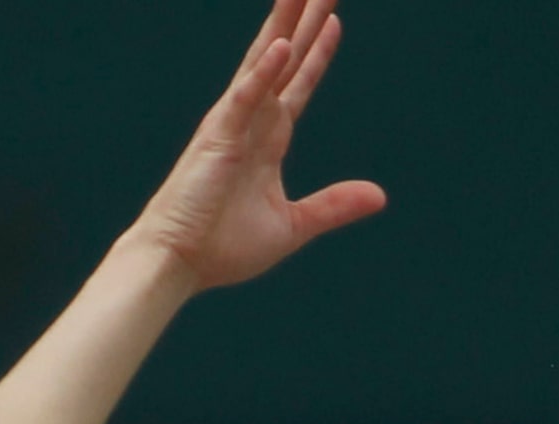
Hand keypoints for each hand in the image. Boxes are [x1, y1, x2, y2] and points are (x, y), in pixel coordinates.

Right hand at [127, 0, 385, 292]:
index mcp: (268, 140)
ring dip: (287, 26)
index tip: (334, 21)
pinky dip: (263, 72)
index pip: (299, 85)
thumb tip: (379, 196)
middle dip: (305, 20)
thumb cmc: (223, 246)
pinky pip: (245, 97)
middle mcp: (251, 122)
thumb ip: (333, 206)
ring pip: (266, 62)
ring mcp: (234, 124)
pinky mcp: (218, 138)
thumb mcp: (292, 225)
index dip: (317, 53)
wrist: (179, 263)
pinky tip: (283, 44)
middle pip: (285, 58)